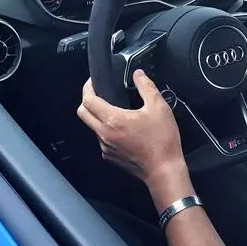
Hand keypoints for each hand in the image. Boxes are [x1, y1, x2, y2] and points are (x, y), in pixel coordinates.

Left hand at [77, 70, 187, 192]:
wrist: (164, 170)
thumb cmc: (162, 141)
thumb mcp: (159, 107)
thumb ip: (146, 86)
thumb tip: (138, 74)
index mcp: (113, 120)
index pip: (88, 100)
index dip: (88, 88)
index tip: (93, 82)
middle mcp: (104, 134)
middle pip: (82, 113)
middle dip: (87, 100)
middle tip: (98, 93)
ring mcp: (106, 147)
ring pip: (91, 126)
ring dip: (97, 116)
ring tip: (113, 109)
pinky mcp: (110, 156)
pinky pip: (101, 139)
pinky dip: (105, 130)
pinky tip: (121, 128)